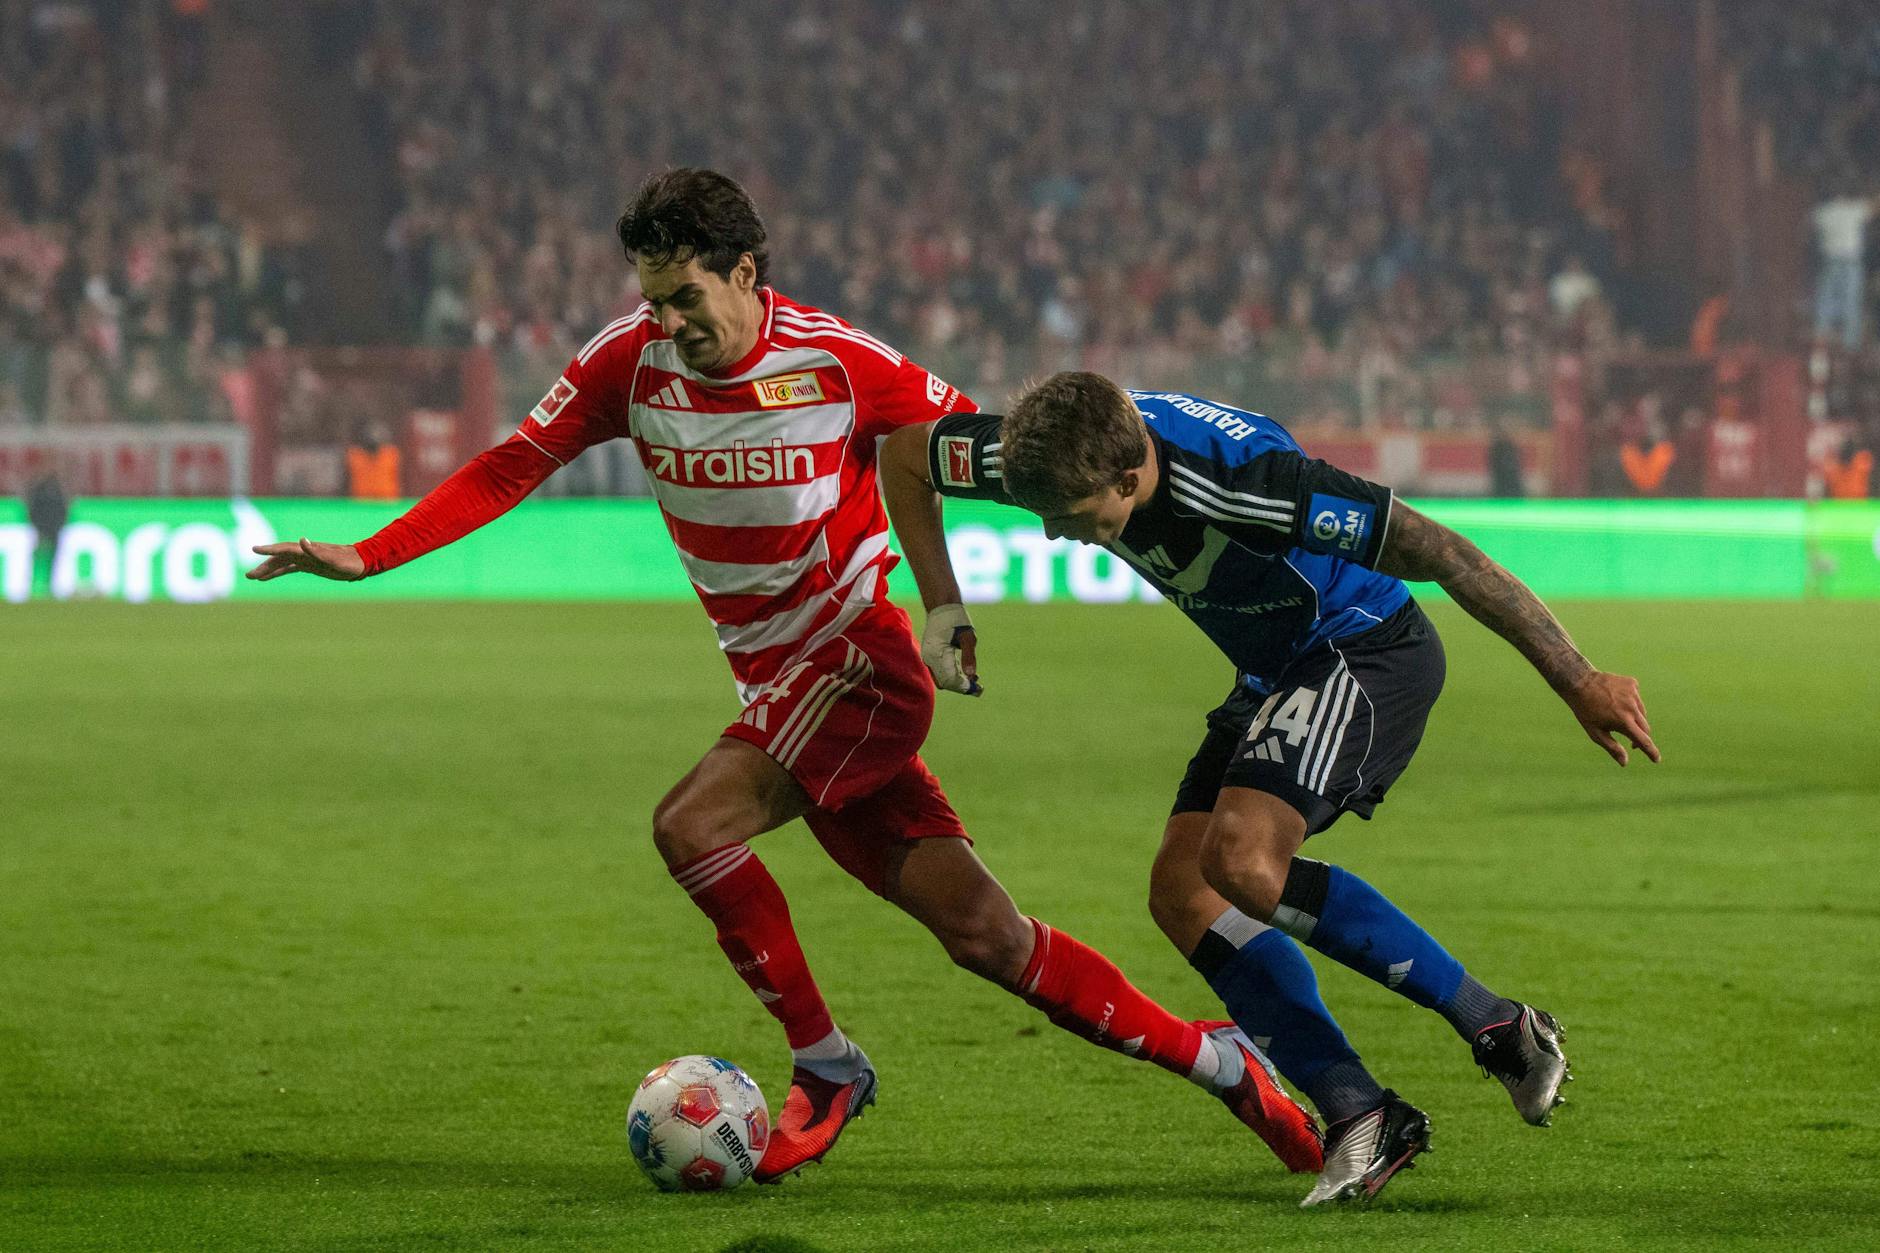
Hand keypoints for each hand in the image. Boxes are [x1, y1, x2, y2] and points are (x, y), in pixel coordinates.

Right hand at [246, 538, 365, 581]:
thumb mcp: (334, 559)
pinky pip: (289, 568)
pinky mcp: (309, 565)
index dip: (269, 550)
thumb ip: (317, 551)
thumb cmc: (348, 561)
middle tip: (248, 575)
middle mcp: (304, 553)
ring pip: (282, 564)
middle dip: (264, 565)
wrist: (361, 562)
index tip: (254, 549)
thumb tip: (302, 540)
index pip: (284, 549)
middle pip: (279, 558)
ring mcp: (306, 559)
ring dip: (268, 569)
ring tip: (253, 577)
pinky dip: (278, 572)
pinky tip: (268, 577)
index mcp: (308, 550)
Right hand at [920, 602, 981, 695]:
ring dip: (958, 682)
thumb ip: (969, 656)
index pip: (951, 679)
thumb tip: (971, 675)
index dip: (965, 687)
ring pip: (942, 679)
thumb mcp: (968, 637)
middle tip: (980, 688)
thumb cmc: (957, 619)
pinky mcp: (930, 656)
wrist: (941, 606)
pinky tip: (966, 672)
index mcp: (937, 654)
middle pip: (946, 683)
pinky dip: (952, 675)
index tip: (980, 689)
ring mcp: (928, 658)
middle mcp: (929, 659)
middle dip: (962, 687)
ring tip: (976, 679)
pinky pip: (940, 672)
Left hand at [1562, 671, 1658, 766]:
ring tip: (1617, 715)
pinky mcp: (1632, 683)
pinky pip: (1637, 698)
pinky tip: (1617, 700)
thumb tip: (1624, 763)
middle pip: (1645, 728)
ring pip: (1642, 713)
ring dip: (1635, 718)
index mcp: (1623, 721)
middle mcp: (1631, 707)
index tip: (1656, 759)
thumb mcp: (1595, 732)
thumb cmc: (1586, 711)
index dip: (1651, 751)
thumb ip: (1611, 748)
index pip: (1643, 740)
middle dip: (1640, 736)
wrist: (1579, 683)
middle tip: (1631, 742)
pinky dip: (1631, 703)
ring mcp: (1633, 693)